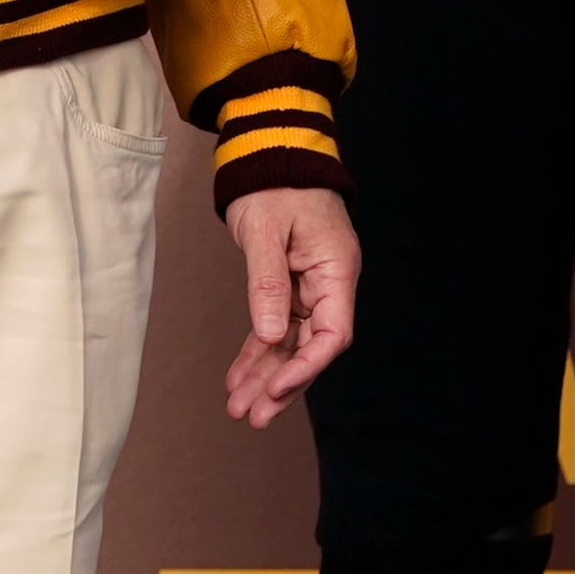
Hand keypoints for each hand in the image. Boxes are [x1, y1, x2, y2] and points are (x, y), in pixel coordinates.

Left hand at [224, 187, 358, 425]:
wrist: (271, 157)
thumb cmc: (275, 186)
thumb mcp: (266, 231)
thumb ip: (268, 283)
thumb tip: (270, 332)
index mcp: (336, 269)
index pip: (332, 332)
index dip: (307, 367)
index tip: (277, 390)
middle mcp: (328, 284)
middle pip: (311, 346)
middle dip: (282, 384)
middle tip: (252, 416)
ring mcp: (309, 287)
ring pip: (290, 343)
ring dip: (266, 376)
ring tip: (238, 409)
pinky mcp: (289, 287)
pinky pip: (274, 328)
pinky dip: (257, 353)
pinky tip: (237, 378)